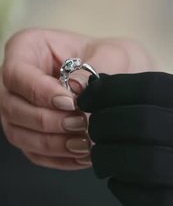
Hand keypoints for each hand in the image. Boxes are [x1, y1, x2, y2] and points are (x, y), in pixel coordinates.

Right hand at [0, 28, 154, 169]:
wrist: (125, 78)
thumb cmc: (114, 59)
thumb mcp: (112, 55)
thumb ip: (94, 71)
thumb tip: (76, 91)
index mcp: (28, 48)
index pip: (16, 73)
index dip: (39, 91)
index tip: (71, 102)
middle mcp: (16, 80)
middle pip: (13, 107)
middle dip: (48, 121)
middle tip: (81, 125)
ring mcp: (19, 109)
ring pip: (19, 133)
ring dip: (52, 143)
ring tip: (85, 143)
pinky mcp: (31, 134)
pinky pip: (34, 153)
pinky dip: (58, 158)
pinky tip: (84, 155)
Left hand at [78, 72, 172, 205]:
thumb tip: (129, 92)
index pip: (148, 87)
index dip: (110, 91)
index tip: (92, 96)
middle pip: (137, 123)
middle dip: (102, 124)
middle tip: (93, 128)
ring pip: (138, 163)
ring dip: (108, 158)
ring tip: (102, 157)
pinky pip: (150, 201)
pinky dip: (125, 192)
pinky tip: (121, 184)